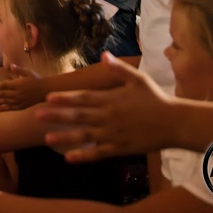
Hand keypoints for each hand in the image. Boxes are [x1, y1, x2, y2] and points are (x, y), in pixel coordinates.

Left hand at [0, 64, 44, 110]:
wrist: (47, 90)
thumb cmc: (37, 79)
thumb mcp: (28, 72)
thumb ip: (19, 70)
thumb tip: (11, 66)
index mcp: (19, 84)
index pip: (4, 85)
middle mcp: (18, 93)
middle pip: (3, 94)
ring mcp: (20, 101)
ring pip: (6, 101)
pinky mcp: (22, 106)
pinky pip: (12, 108)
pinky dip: (4, 109)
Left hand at [35, 52, 174, 162]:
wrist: (175, 123)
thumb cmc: (156, 98)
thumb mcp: (138, 79)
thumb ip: (118, 68)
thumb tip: (104, 54)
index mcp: (111, 99)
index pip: (83, 97)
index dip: (65, 98)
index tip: (48, 98)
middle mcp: (109, 117)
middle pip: (79, 116)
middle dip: (57, 116)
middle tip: (37, 116)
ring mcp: (113, 134)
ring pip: (85, 136)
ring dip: (65, 137)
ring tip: (46, 139)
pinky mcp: (120, 148)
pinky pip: (98, 153)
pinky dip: (84, 156)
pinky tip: (68, 158)